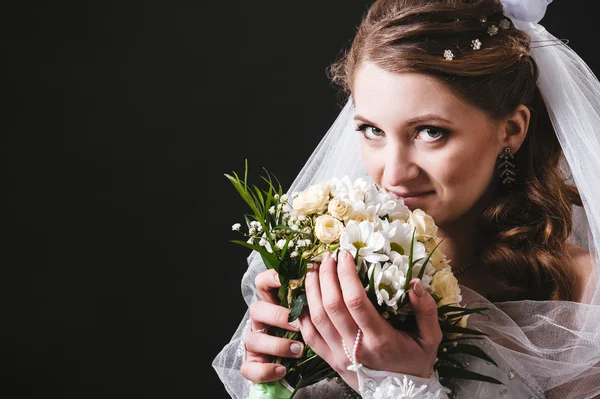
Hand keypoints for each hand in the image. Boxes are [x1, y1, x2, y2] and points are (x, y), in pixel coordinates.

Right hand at [240, 269, 304, 383]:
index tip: (285, 280)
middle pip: (256, 309)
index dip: (270, 279)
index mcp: (273, 304)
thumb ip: (313, 301)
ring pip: (253, 339)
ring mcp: (254, 343)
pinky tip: (282, 370)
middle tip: (297, 324)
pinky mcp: (252, 365)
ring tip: (298, 349)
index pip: (262, 283)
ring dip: (276, 344)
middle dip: (276, 315)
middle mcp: (260, 321)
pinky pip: (249, 368)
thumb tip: (331, 282)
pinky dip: (265, 370)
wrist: (296, 367)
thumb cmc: (307, 335)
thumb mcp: (309, 315)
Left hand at [298, 250, 441, 391]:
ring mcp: (340, 355)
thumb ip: (427, 310)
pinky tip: (303, 297)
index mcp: (380, 338)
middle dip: (326, 276)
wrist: (401, 396)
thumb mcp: (431, 338)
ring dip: (311, 290)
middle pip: (331, 305)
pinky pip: (310, 336)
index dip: (346, 275)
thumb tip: (414, 282)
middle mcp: (356, 347)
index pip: (355, 301)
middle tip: (327, 257)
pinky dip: (303, 315)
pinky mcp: (330, 360)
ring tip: (312, 269)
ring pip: (317, 318)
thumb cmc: (415, 363)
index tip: (345, 255)